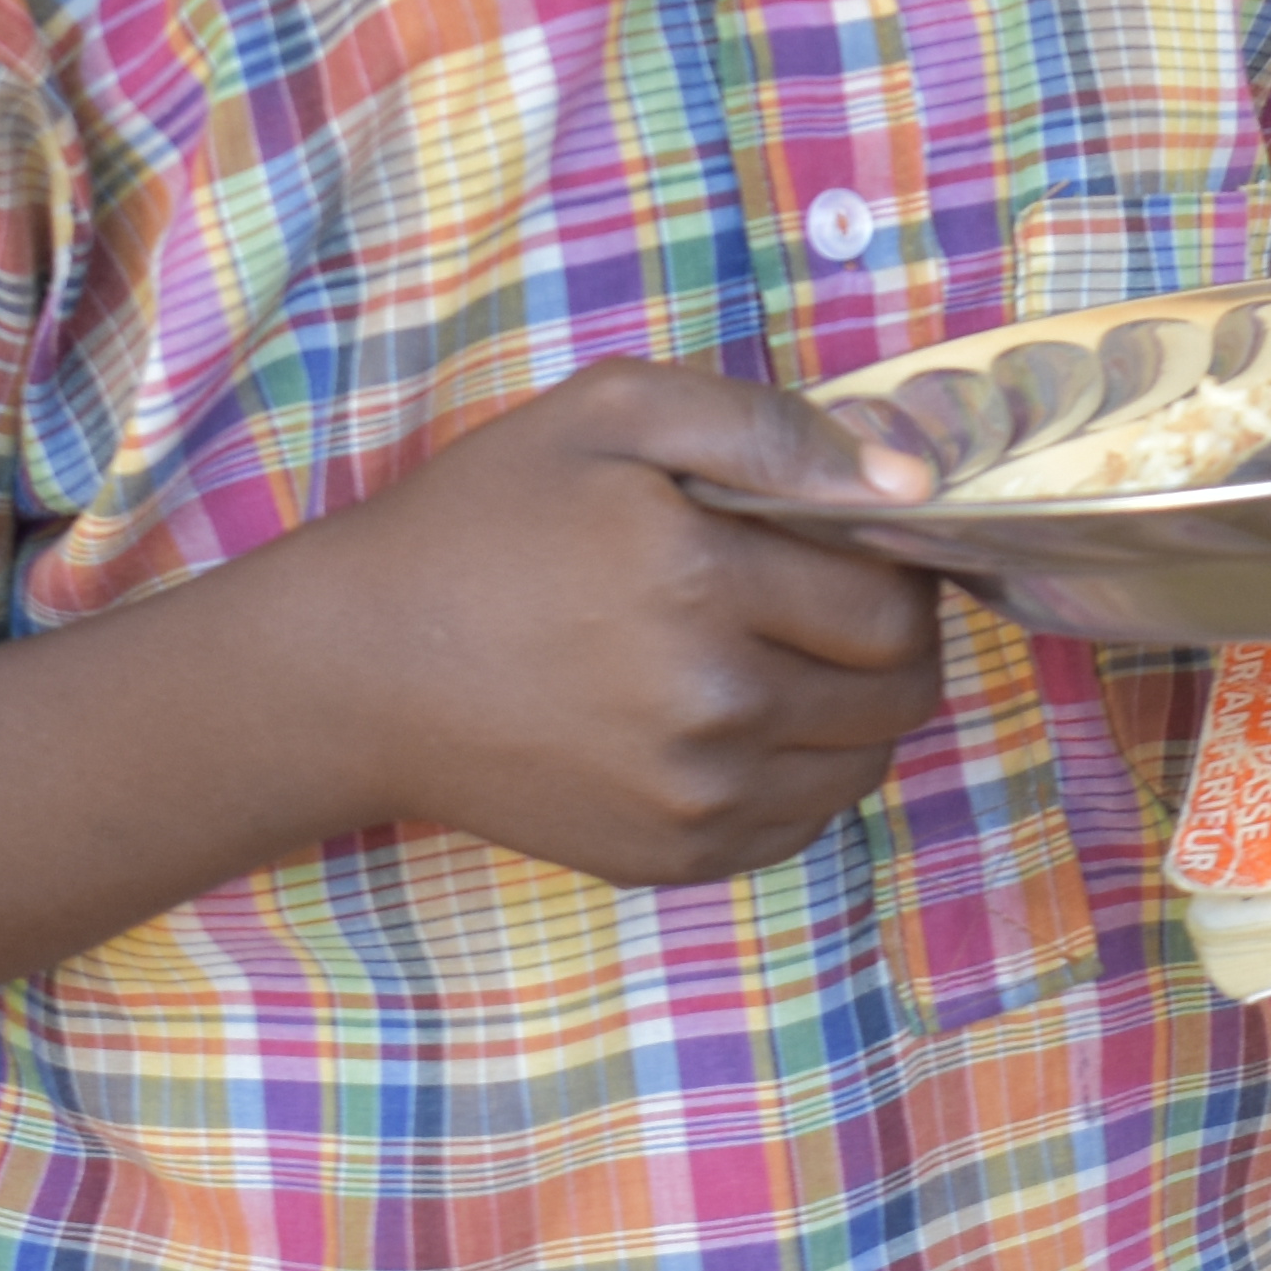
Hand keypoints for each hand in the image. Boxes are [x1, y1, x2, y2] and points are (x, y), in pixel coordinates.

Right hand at [274, 362, 942, 888]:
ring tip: (781, 654)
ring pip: (866, 762)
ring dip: (854, 707)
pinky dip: (802, 771)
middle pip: (899, 689)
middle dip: (892, 637)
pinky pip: (805, 822)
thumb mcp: (608, 413)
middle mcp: (714, 703)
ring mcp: (696, 795)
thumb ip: (767, 427)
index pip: (893, 601)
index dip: (896, 568)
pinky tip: (737, 717)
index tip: (855, 547)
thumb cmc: (484, 521)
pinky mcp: (674, 857)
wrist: (362, 671)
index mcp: (704, 579)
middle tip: (830, 598)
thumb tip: (909, 479)